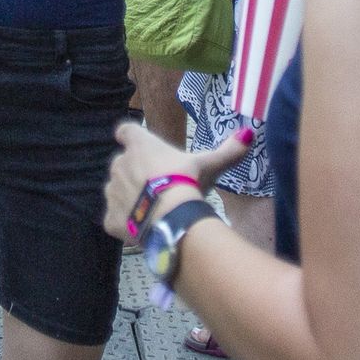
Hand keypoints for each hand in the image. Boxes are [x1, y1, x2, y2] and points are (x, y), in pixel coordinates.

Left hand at [102, 120, 252, 241]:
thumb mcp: (208, 165)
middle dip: (136, 173)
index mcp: (139, 145)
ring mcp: (112, 192)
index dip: (132, 138)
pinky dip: (126, 222)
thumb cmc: (187, 182)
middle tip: (158, 186)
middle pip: (123, 164)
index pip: (126, 131)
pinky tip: (145, 228)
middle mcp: (119, 164)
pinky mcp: (110, 218)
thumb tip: (249, 134)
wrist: (171, 218)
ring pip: (117, 190)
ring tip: (153, 209)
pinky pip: (115, 218)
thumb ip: (226, 150)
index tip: (139, 145)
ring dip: (129, 197)